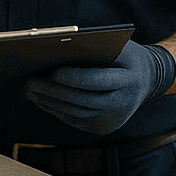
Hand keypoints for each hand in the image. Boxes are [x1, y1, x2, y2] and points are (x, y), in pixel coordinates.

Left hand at [23, 40, 175, 134]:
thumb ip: (94, 49)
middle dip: (54, 92)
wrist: (145, 81)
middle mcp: (123, 104)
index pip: (99, 81)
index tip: (54, 73)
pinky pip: (75, 119)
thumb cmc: (125, 57)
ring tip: (30, 91)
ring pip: (76, 113)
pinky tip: (41, 99)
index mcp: (129, 80)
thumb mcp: (118, 48)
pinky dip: (56, 109)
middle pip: (83, 100)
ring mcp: (113, 120)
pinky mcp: (102, 128)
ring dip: (50, 102)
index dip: (76, 78)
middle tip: (31, 82)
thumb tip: (57, 49)